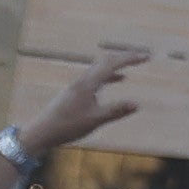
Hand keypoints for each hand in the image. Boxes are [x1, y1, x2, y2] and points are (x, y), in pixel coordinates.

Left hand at [18, 47, 155, 161]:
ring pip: (101, 68)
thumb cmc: (67, 126)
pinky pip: (97, 77)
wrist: (42, 131)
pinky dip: (111, 75)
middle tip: (143, 57)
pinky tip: (118, 79)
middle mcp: (83, 80)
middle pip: (106, 61)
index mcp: (88, 83)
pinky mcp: (76, 91)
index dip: (130, 58)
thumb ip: (115, 111)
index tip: (146, 57)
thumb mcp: (94, 120)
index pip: (112, 64)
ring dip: (118, 64)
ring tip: (133, 64)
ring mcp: (79, 85)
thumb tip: (137, 104)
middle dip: (126, 57)